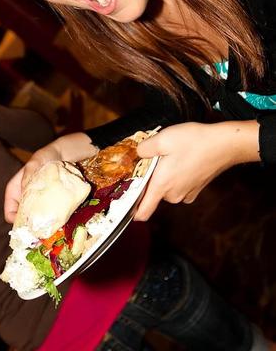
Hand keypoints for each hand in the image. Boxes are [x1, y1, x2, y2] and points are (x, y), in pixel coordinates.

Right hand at [3, 132, 96, 222]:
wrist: (62, 155)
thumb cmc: (44, 157)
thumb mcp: (34, 164)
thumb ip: (28, 176)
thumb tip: (25, 191)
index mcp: (14, 192)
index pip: (10, 213)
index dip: (16, 222)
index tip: (28, 226)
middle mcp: (24, 200)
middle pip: (23, 220)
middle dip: (31, 227)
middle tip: (42, 230)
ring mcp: (37, 203)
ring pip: (36, 220)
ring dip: (43, 225)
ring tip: (52, 226)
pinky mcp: (49, 204)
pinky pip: (48, 216)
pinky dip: (53, 220)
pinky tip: (60, 220)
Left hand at [133, 120, 258, 220]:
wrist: (225, 144)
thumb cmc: (194, 142)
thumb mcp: (162, 139)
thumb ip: (144, 148)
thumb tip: (137, 153)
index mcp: (162, 185)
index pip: (143, 212)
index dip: (131, 211)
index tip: (124, 203)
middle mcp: (174, 194)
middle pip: (153, 192)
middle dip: (150, 177)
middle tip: (154, 158)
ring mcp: (187, 193)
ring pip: (167, 187)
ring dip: (164, 174)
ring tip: (171, 154)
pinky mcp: (196, 189)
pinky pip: (179, 184)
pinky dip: (177, 174)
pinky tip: (183, 158)